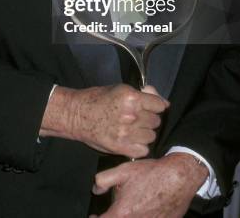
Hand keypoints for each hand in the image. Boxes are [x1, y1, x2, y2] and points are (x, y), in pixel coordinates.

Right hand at [40, 84, 167, 157]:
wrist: (77, 115)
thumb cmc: (98, 99)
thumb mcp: (120, 89)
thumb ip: (142, 95)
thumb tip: (162, 102)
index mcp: (132, 98)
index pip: (160, 105)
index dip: (156, 106)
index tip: (151, 108)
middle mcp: (132, 115)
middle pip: (156, 121)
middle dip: (149, 119)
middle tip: (138, 118)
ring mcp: (127, 133)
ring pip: (151, 136)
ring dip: (145, 133)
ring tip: (133, 129)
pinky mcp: (121, 148)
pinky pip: (143, 150)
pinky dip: (139, 146)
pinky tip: (131, 140)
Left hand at [90, 153, 208, 217]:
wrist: (178, 178)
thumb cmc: (152, 174)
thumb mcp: (124, 170)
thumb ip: (104, 180)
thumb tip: (95, 189)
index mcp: (122, 213)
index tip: (95, 216)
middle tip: (111, 214)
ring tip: (128, 210)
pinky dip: (143, 217)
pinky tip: (143, 209)